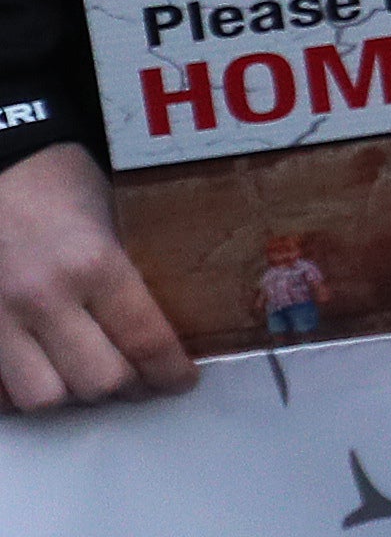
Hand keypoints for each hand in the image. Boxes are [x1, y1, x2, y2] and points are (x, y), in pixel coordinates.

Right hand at [0, 145, 190, 408]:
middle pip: (97, 382)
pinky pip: (0, 392)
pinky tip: (45, 371)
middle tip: (141, 379)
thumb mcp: (111, 217)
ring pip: (43, 398)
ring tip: (89, 374)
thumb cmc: (57, 183)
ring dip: (72, 394)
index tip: (181, 380)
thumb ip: (127, 273)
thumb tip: (162, 322)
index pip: (144, 339)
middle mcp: (44, 299)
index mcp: (93, 263)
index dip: (169, 371)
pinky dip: (24, 391)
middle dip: (127, 387)